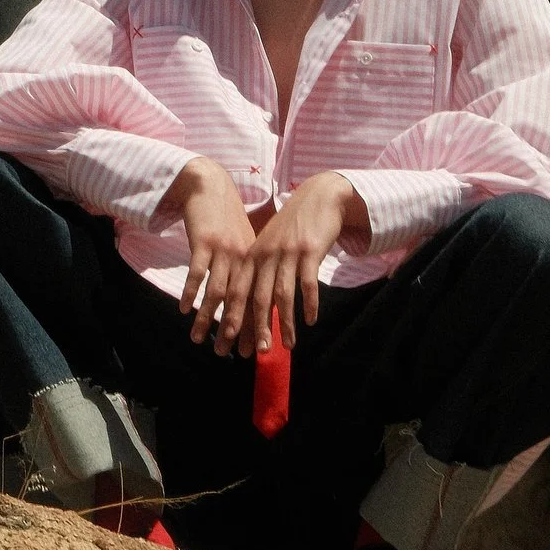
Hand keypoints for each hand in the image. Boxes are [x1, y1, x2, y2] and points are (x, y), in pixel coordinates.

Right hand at [164, 155, 261, 346]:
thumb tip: (247, 301)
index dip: (253, 326)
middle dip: (233, 329)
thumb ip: (246, 268)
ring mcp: (223, 249)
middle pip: (239, 300)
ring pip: (217, 290)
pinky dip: (190, 291)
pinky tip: (185, 309)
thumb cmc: (225, 218)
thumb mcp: (242, 242)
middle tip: (228, 353)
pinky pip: (197, 271)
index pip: (256, 300)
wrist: (210, 186)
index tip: (252, 350)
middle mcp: (242, 257)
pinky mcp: (204, 241)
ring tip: (198, 339)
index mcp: (254, 260)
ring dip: (207, 317)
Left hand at [236, 171, 368, 359]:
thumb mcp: (270, 245)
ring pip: (282, 295)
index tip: (229, 341)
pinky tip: (311, 320)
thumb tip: (254, 307)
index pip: (238, 291)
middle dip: (256, 328)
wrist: (319, 195)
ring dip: (284, 323)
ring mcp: (287, 252)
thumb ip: (261, 272)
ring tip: (289, 345)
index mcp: (253, 254)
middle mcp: (266, 254)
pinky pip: (307, 283)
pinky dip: (309, 304)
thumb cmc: (293, 226)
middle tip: (257, 353)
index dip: (233, 317)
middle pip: (257, 297)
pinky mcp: (309, 250)